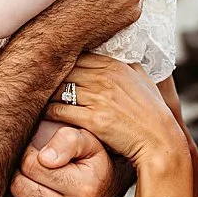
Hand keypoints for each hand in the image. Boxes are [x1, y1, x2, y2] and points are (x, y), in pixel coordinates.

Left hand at [1, 121, 117, 196]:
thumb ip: (67, 140)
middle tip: (31, 172)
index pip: (30, 165)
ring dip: (15, 196)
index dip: (28, 155)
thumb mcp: (87, 141)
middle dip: (20, 174)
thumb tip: (45, 159)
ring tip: (30, 188)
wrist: (107, 189)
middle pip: (19, 187)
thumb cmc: (90, 163)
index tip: (37, 155)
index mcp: (85, 187)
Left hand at [44, 53, 185, 169]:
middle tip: (36, 82)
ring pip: (58, 90)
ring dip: (46, 94)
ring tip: (36, 98)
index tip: (52, 69)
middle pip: (64, 71)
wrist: (161, 142)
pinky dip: (49, 112)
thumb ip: (126, 65)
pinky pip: (59, 111)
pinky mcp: (93, 120)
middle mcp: (105, 78)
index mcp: (115, 66)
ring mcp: (99, 99)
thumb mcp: (143, 80)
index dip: (62, 63)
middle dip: (50, 77)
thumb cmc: (153, 113)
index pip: (77, 57)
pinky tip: (44, 115)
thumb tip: (116, 53)